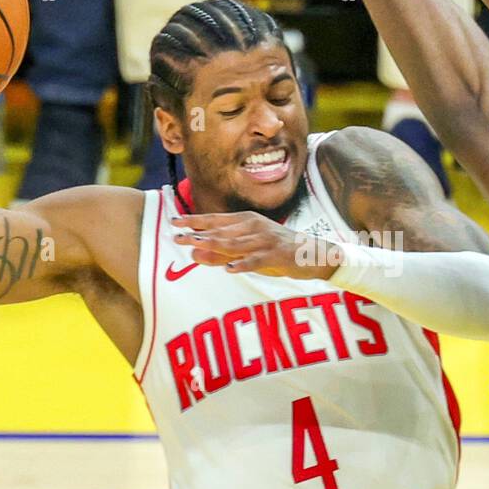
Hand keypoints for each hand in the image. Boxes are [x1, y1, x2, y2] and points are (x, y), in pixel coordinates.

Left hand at [171, 212, 339, 279]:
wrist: (314, 254)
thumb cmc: (277, 251)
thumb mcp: (247, 251)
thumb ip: (221, 253)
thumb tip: (193, 253)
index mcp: (247, 221)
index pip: (216, 220)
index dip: (195, 221)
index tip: (174, 222)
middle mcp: (255, 226)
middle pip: (222, 230)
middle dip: (199, 233)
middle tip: (179, 237)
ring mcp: (266, 240)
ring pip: (237, 243)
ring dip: (215, 246)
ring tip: (197, 248)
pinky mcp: (278, 254)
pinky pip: (258, 260)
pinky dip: (244, 264)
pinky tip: (230, 268)